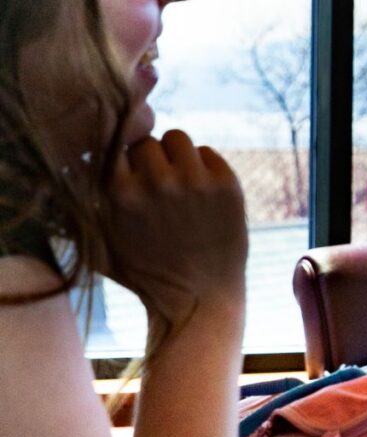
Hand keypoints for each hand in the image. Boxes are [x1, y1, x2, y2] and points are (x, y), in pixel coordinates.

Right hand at [103, 131, 246, 344]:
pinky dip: (202, 165)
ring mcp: (195, 181)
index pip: (112, 148)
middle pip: (145, 141)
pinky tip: (200, 191)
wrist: (198, 299)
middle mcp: (158, 182)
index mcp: (120, 193)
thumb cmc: (144, 274)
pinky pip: (207, 152)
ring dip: (175, 155)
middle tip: (155, 184)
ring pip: (177, 137)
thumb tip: (70, 167)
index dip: (119, 163)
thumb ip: (83, 206)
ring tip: (177, 181)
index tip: (127, 178)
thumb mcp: (100, 243)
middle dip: (147, 160)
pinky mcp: (227, 184)